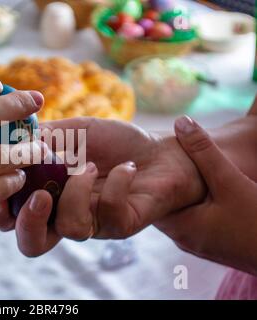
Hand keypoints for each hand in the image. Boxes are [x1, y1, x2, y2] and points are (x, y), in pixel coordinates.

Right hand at [0, 117, 205, 255]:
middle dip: (28, 223)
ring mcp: (94, 223)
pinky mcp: (121, 224)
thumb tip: (9, 138)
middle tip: (39, 196)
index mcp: (47, 194)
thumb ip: (43, 138)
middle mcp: (65, 214)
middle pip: (32, 243)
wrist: (160, 150)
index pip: (12, 216)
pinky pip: (108, 214)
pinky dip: (115, 184)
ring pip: (71, 229)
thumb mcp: (73, 131)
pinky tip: (126, 168)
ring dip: (77, 192)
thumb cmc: (114, 142)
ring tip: (90, 166)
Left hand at [156, 116, 256, 275]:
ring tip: (172, 168)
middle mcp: (183, 238)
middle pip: (162, 205)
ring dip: (177, 193)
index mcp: (180, 227)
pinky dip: (191, 202)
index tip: (140, 158)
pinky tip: (197, 186)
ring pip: (178, 211)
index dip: (144, 179)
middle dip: (161, 183)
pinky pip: (192, 218)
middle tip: (155, 159)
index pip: (149, 201)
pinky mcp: (212, 243)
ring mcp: (198, 243)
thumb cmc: (256, 220)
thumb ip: (204, 151)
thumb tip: (180, 121)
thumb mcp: (229, 180)